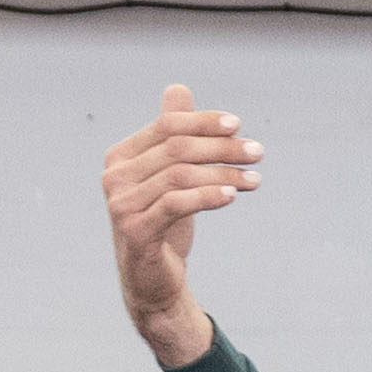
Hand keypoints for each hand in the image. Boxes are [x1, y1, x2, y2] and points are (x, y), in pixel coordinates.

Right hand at [99, 87, 261, 370]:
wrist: (152, 282)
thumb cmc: (163, 225)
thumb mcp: (170, 177)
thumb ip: (171, 135)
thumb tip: (178, 89)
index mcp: (121, 157)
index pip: (166, 125)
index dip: (203, 121)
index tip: (237, 125)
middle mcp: (115, 176)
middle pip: (177, 148)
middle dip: (222, 147)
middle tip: (256, 152)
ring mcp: (121, 204)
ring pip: (181, 175)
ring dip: (224, 173)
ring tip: (254, 178)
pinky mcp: (136, 231)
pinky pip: (176, 204)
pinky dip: (208, 196)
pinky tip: (232, 195)